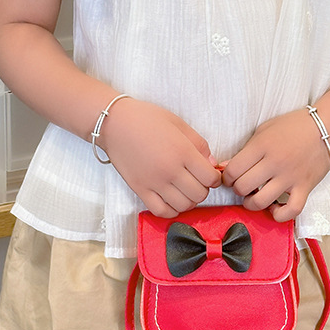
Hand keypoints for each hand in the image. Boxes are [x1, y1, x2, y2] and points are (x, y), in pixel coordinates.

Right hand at [99, 99, 220, 216]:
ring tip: (184, 190)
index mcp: (183, 151)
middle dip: (203, 189)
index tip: (209, 174)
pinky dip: (171, 210)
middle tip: (196, 180)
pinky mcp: (140, 190)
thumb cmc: (146, 119)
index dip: (214, 178)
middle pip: (200, 194)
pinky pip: (161, 211)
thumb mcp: (178, 123)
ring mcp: (154, 182)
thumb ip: (199, 144)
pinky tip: (171, 199)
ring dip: (188, 201)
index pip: (210, 178)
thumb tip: (211, 164)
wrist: (114, 123)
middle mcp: (170, 170)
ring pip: (183, 206)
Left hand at [221, 109, 329, 221]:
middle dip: (237, 190)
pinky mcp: (305, 187)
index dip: (227, 177)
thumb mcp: (264, 130)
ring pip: (260, 202)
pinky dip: (279, 214)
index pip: (233, 170)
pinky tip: (274, 208)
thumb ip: (245, 150)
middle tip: (242, 186)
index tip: (230, 178)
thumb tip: (226, 167)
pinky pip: (290, 211)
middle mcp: (275, 163)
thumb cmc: (294, 126)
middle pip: (243, 187)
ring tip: (253, 197)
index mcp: (262, 146)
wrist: (327, 127)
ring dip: (251, 204)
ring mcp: (290, 177)